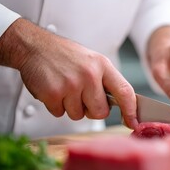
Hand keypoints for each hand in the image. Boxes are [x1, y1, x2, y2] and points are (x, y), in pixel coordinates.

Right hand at [0, 18, 137, 127]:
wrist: (35, 46)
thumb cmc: (67, 57)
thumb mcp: (93, 62)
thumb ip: (108, 82)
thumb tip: (125, 106)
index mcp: (103, 66)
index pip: (125, 92)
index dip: (131, 111)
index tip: (134, 123)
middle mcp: (89, 75)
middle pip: (101, 112)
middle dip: (92, 110)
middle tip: (82, 96)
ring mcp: (71, 84)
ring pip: (78, 115)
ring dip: (71, 107)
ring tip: (66, 88)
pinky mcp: (52, 93)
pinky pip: (60, 113)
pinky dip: (56, 105)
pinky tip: (54, 89)